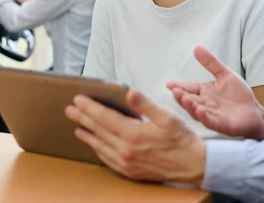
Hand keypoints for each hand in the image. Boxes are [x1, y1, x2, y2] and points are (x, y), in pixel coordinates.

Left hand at [64, 90, 205, 185]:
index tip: (78, 99)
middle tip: (69, 110)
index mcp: (134, 134)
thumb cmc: (181, 138)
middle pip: (98, 131)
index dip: (89, 107)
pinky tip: (94, 144)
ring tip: (77, 126)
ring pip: (100, 146)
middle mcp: (126, 150)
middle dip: (82, 118)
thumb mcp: (167, 116)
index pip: (104, 117)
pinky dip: (98, 149)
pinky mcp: (129, 171)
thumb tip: (130, 93)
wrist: (193, 165)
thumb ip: (146, 104)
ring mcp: (126, 163)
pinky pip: (107, 159)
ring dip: (87, 134)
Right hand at [167, 46, 263, 140]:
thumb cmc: (238, 95)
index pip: (188, 88)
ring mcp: (211, 115)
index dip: (178, 86)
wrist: (255, 112)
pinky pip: (210, 121)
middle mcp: (204, 104)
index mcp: (203, 92)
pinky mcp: (220, 124)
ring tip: (185, 98)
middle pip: (189, 100)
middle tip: (175, 91)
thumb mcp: (225, 75)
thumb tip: (197, 47)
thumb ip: (211, 63)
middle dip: (181, 96)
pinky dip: (204, 116)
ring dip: (189, 106)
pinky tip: (200, 110)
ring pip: (196, 111)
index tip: (168, 84)